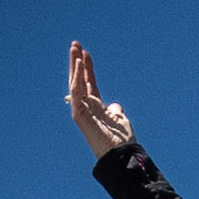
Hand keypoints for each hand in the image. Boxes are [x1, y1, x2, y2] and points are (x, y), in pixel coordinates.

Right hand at [67, 42, 135, 157]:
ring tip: (75, 48)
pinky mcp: (79, 114)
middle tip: (75, 44)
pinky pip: (77, 92)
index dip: (88, 68)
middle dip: (77, 62)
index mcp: (96, 107)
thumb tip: (115, 106)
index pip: (89, 83)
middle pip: (79, 80)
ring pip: (75, 83)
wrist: (122, 155)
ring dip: (75, 65)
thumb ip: (115, 110)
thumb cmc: (122, 141)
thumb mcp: (120, 120)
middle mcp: (87, 107)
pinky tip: (79, 63)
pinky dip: (77, 77)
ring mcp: (81, 110)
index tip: (86, 53)